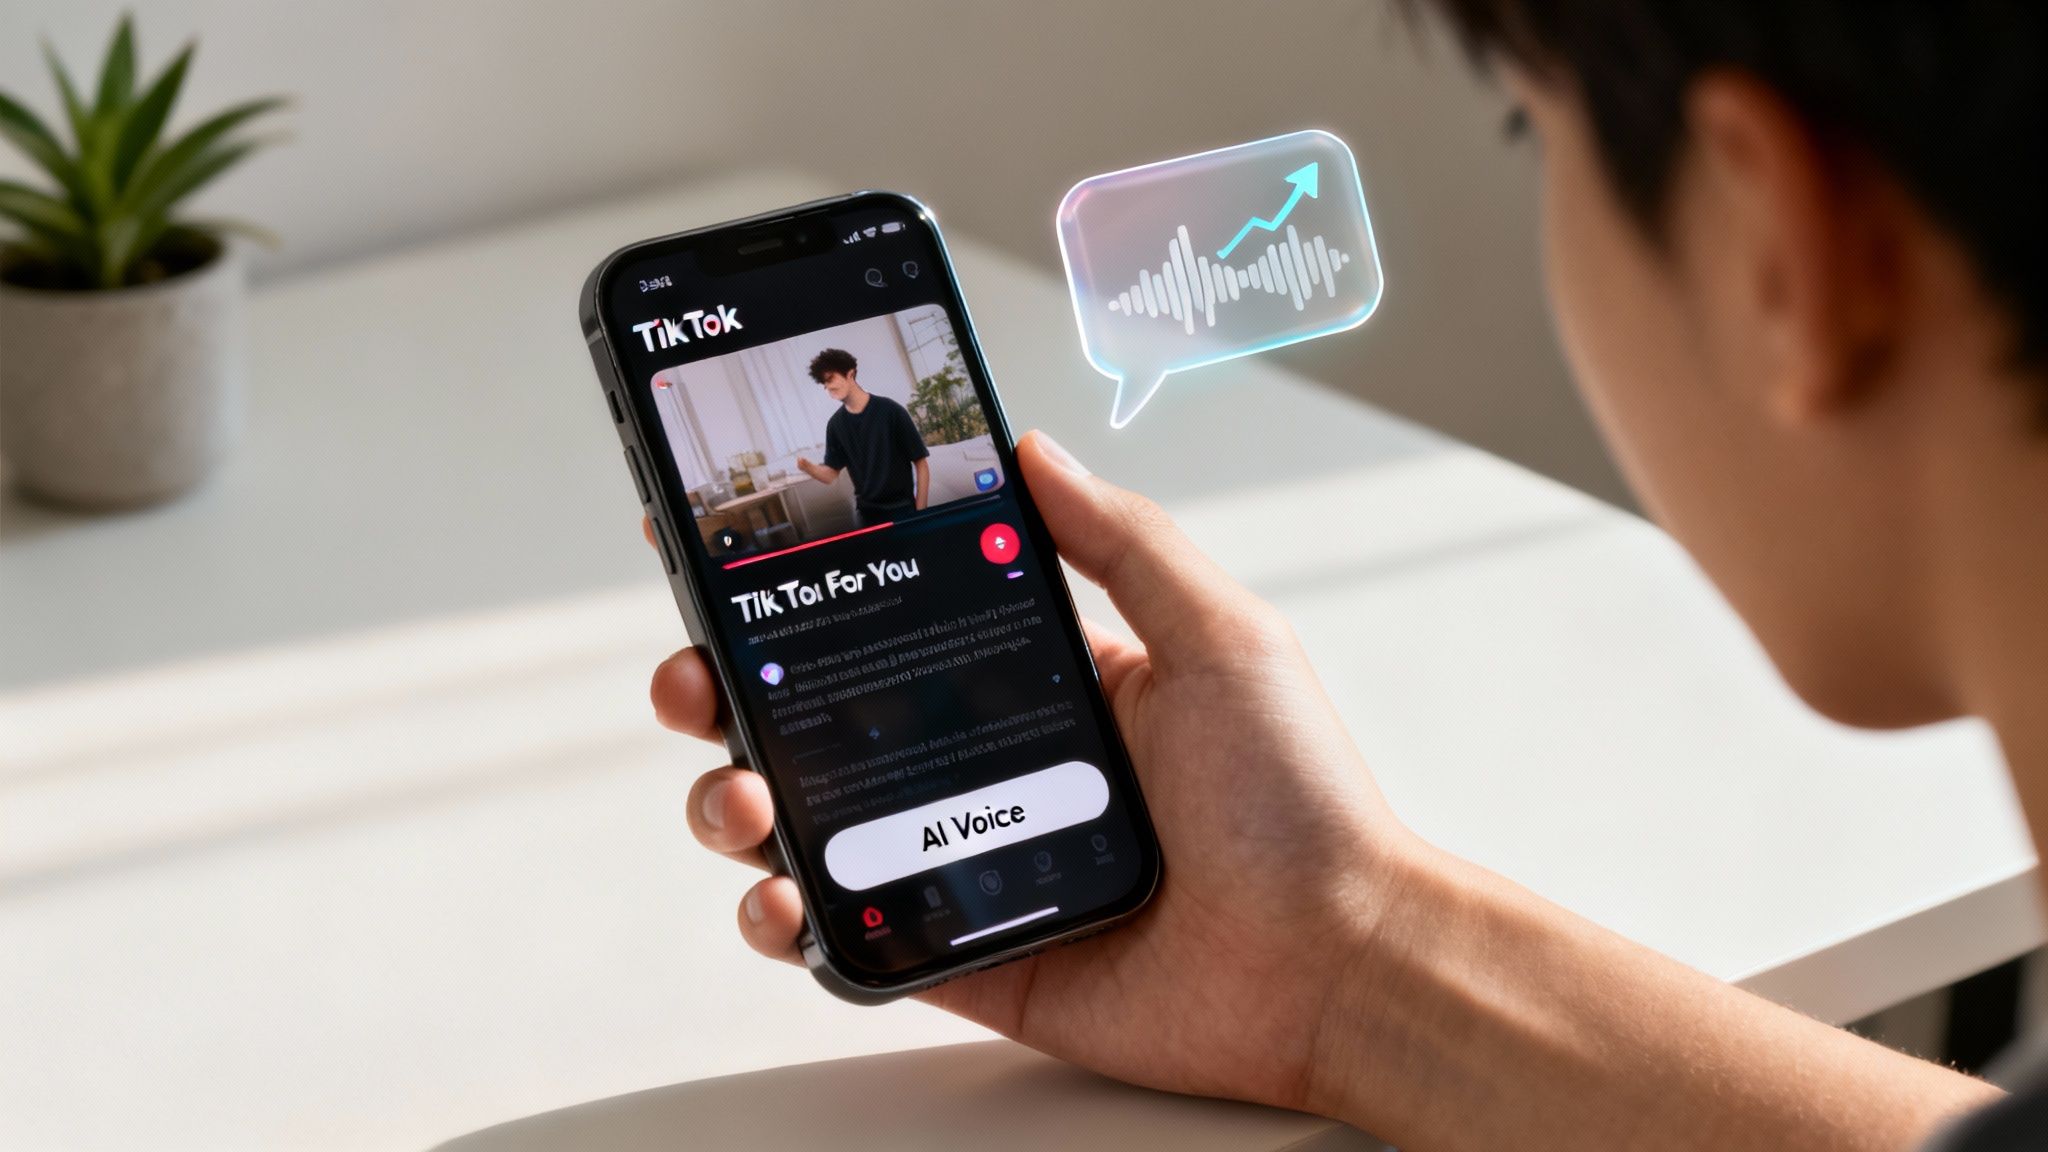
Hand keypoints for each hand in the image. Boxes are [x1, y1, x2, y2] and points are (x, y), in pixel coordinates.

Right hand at [650, 430, 1420, 1111]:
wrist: (1334, 964)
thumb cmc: (1299, 804)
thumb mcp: (1219, 636)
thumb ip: (1121, 541)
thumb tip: (1031, 448)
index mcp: (1040, 682)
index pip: (892, 618)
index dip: (800, 587)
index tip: (721, 544)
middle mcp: (987, 765)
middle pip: (819, 719)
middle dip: (728, 691)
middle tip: (695, 676)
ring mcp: (965, 862)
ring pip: (807, 824)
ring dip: (736, 799)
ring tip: (734, 791)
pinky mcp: (960, 953)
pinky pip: (845, 935)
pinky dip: (784, 920)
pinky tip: (776, 894)